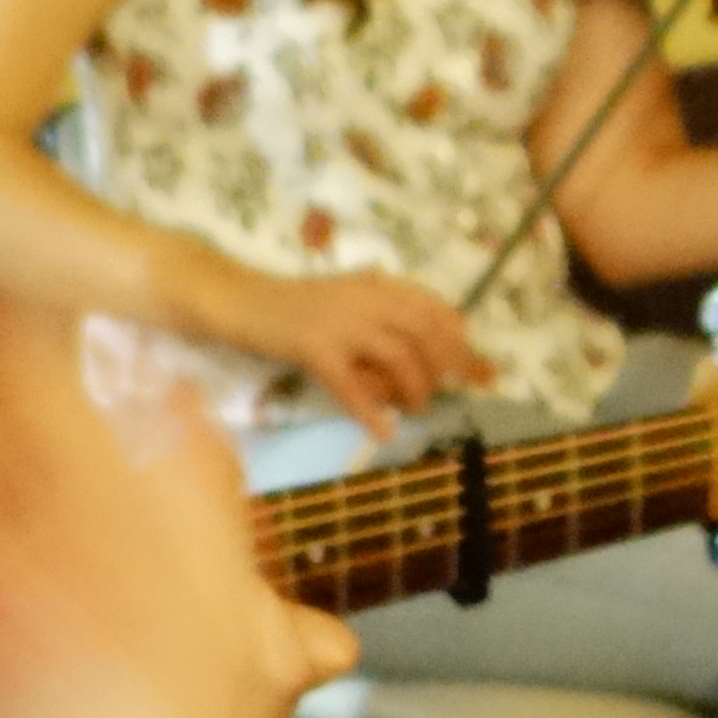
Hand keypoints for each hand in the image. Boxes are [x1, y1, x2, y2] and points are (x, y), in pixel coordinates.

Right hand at [225, 265, 489, 436]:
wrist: (240, 300)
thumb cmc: (291, 305)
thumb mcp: (344, 299)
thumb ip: (380, 315)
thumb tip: (422, 353)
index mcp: (375, 286)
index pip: (432, 307)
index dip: (460, 338)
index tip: (477, 366)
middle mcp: (365, 299)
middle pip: (424, 330)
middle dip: (447, 365)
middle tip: (452, 393)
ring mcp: (340, 323)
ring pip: (397, 355)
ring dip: (415, 387)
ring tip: (418, 410)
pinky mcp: (313, 348)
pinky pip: (351, 385)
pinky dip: (371, 411)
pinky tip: (383, 431)